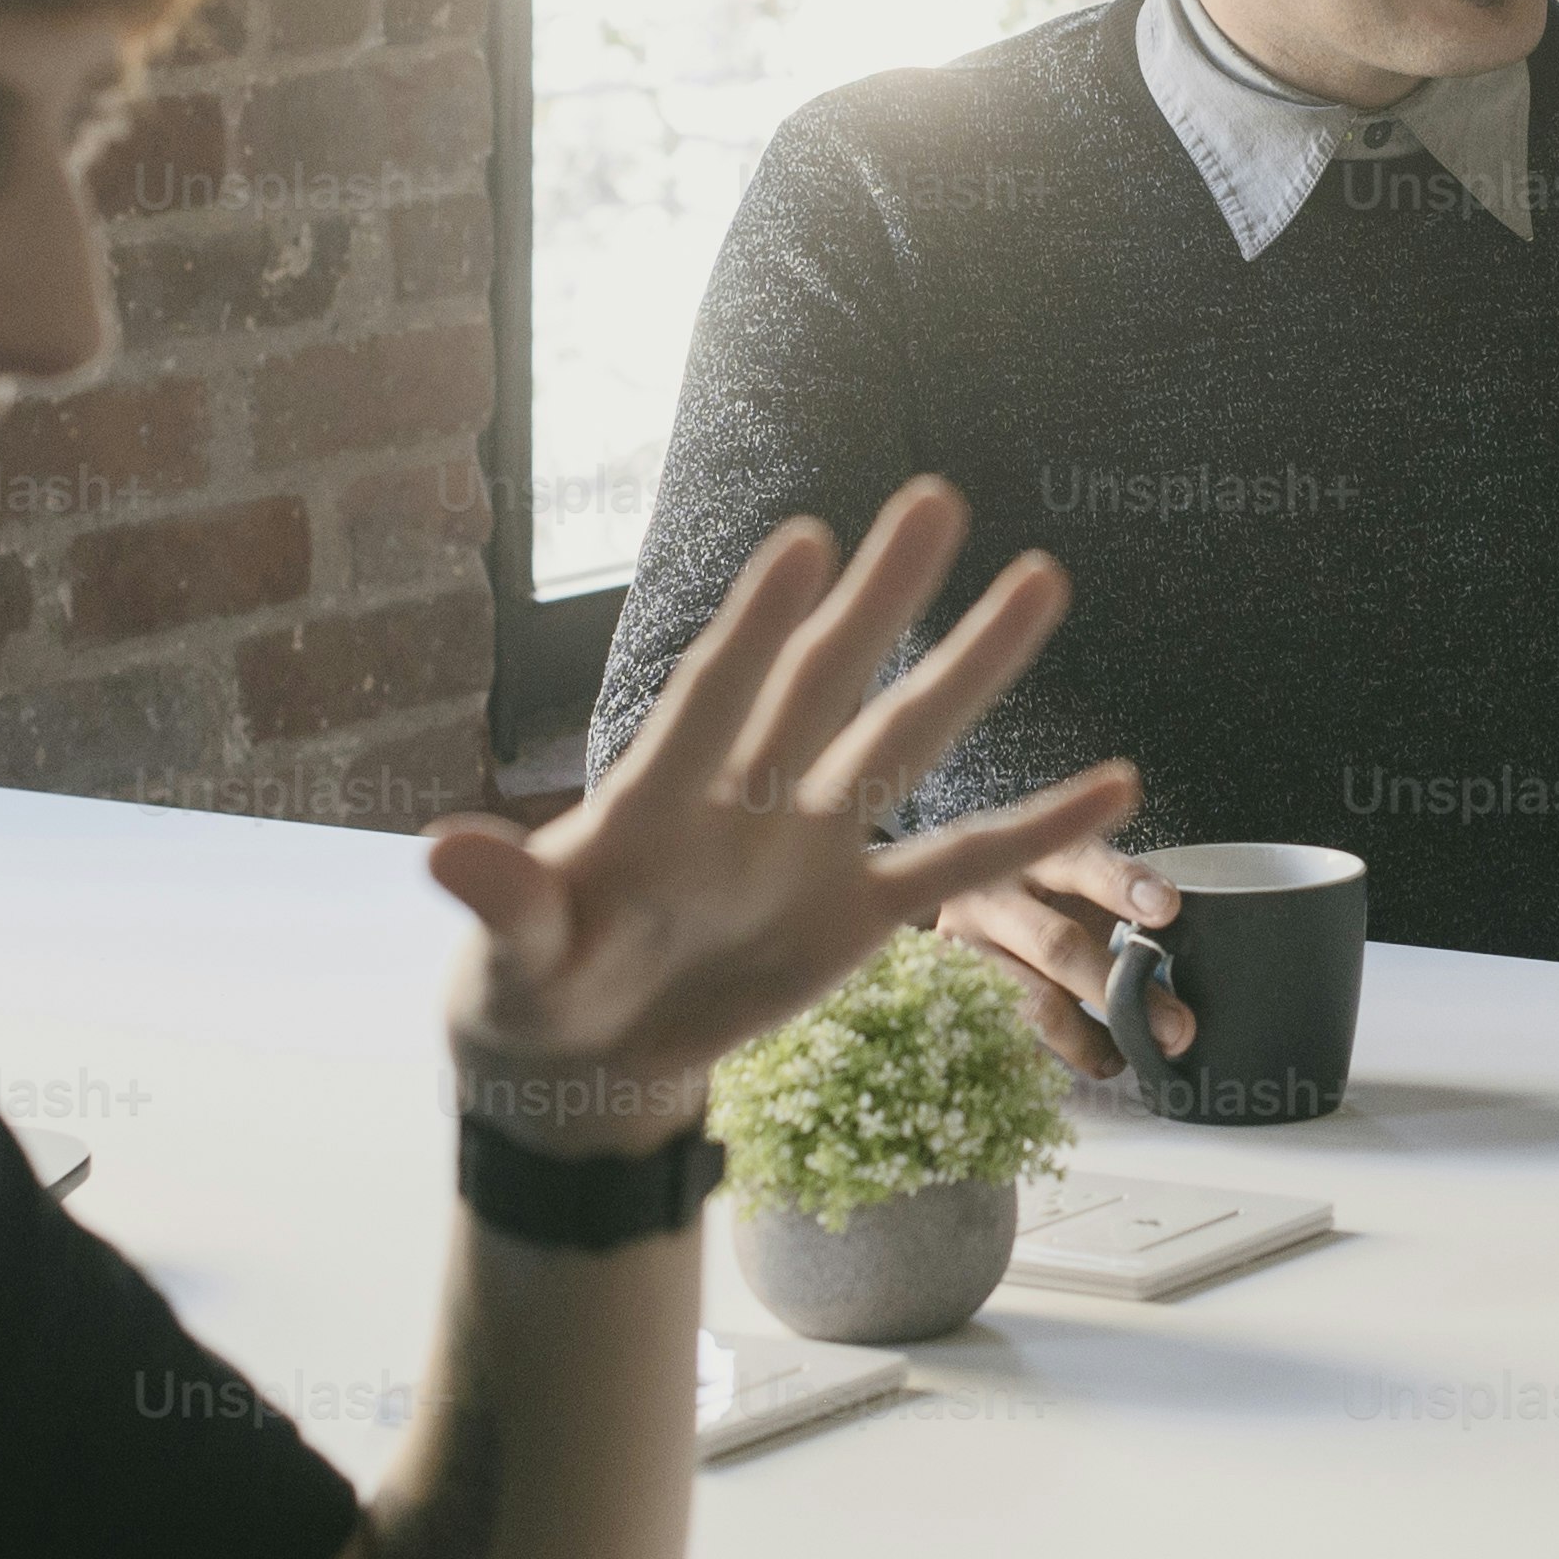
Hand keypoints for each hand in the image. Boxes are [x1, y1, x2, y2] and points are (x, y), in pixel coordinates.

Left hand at [424, 480, 1139, 1155]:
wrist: (586, 1060)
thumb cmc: (531, 987)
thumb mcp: (508, 957)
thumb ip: (501, 901)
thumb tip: (444, 848)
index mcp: (654, 801)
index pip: (713, 698)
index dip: (756, 627)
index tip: (806, 543)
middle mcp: (745, 799)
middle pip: (822, 683)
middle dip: (879, 598)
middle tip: (933, 498)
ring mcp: (808, 849)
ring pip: (901, 743)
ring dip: (969, 667)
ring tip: (1040, 580)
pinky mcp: (856, 915)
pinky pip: (958, 866)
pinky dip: (1034, 832)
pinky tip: (1114, 784)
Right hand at [942, 835, 1186, 1081]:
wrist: (952, 899)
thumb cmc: (1044, 898)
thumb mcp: (1078, 886)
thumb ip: (1121, 909)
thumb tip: (1180, 964)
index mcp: (1030, 850)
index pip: (1079, 863)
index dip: (1122, 884)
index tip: (1167, 908)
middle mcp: (986, 892)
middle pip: (1056, 944)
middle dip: (1121, 989)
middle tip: (1177, 1027)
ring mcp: (960, 948)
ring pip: (1032, 1002)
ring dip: (1093, 1037)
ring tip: (1133, 1053)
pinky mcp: (950, 995)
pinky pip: (1011, 1037)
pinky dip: (1063, 1054)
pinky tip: (1099, 1060)